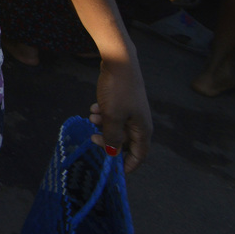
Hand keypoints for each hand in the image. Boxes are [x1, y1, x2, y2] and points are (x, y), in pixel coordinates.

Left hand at [90, 55, 151, 173]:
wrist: (119, 62)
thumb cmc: (118, 91)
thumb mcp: (112, 117)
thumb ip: (113, 137)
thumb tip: (113, 153)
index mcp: (142, 129)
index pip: (140, 155)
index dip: (129, 165)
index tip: (116, 172)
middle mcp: (139, 122)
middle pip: (124, 141)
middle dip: (108, 140)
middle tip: (93, 137)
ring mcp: (131, 110)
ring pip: (116, 126)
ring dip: (102, 125)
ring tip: (92, 117)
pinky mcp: (123, 101)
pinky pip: (112, 114)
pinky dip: (103, 113)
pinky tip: (94, 107)